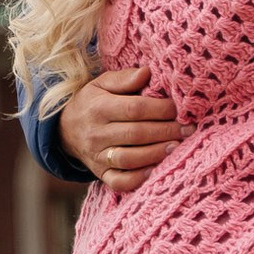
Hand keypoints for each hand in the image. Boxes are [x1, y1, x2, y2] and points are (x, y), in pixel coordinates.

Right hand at [62, 65, 186, 192]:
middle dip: (166, 131)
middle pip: (136, 134)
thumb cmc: (92, 102)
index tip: (180, 108)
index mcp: (99, 107)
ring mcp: (97, 157)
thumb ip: (124, 78)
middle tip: (188, 129)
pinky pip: (120, 181)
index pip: (135, 108)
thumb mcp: (101, 83)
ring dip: (157, 154)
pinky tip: (156, 170)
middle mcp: (96, 134)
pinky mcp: (100, 174)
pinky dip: (138, 179)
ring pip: (130, 159)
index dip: (160, 109)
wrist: (65, 129)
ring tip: (178, 146)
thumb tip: (147, 72)